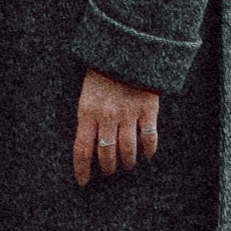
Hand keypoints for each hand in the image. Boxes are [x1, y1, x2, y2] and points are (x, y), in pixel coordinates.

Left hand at [74, 68, 162, 187]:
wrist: (127, 48)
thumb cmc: (103, 72)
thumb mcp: (87, 93)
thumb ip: (88, 117)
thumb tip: (90, 144)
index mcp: (87, 111)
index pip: (81, 149)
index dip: (82, 169)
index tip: (83, 182)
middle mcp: (107, 116)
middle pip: (106, 154)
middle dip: (107, 168)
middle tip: (109, 172)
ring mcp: (128, 113)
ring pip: (127, 150)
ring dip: (127, 162)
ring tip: (128, 165)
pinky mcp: (148, 109)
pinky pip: (149, 137)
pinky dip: (149, 150)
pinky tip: (147, 155)